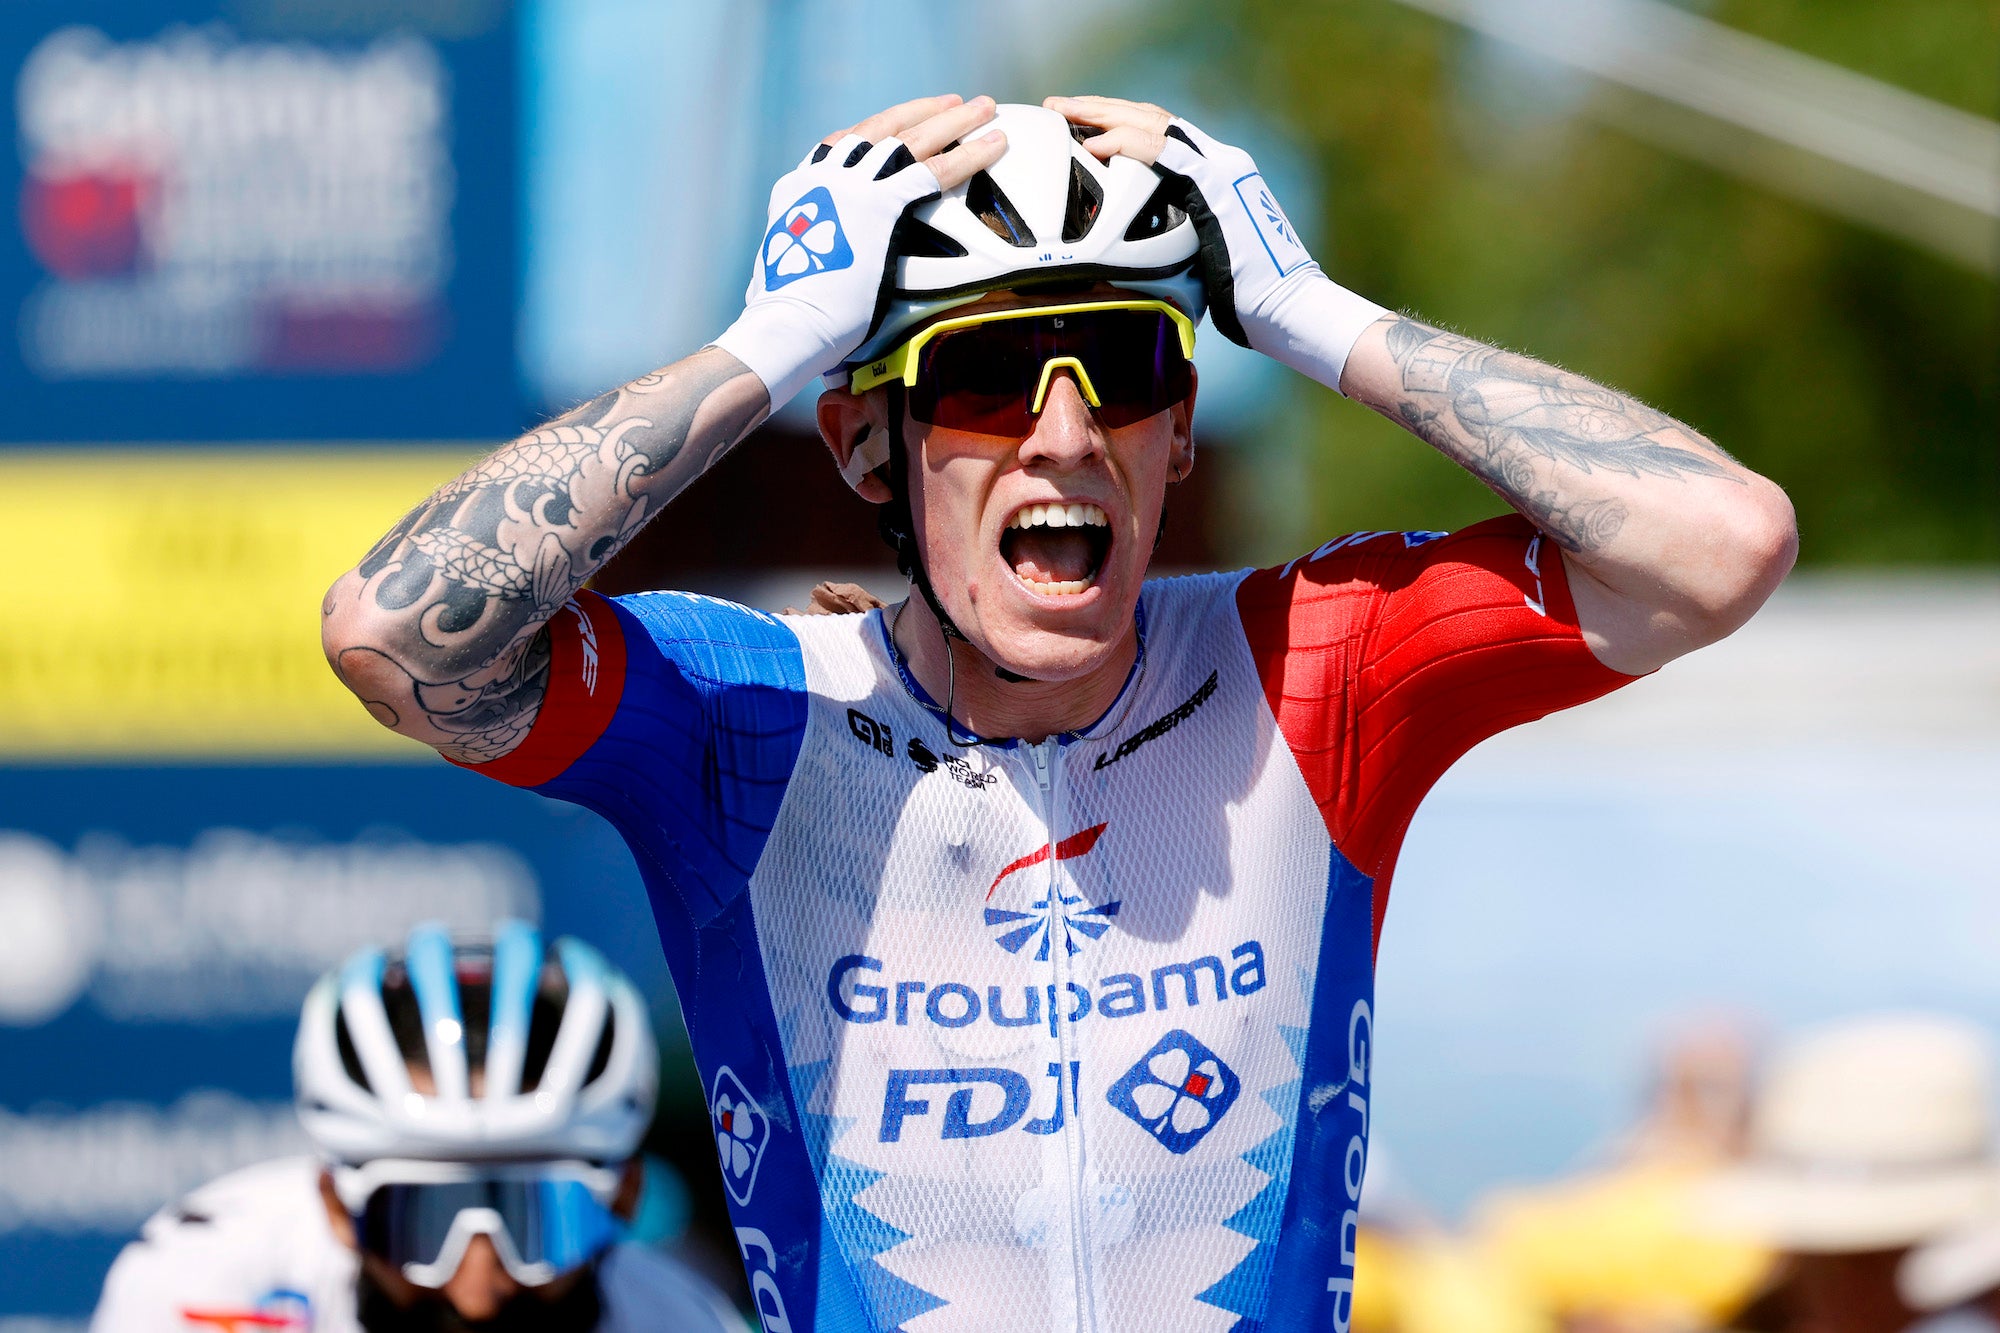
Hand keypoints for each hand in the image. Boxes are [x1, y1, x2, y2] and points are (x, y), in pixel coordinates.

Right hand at [712, 95, 1004, 411]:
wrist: (789, 320)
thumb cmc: (785, 315)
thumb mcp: (784, 273)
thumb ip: (804, 262)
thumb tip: (809, 282)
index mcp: (798, 187)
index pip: (838, 144)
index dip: (873, 130)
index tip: (894, 122)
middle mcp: (825, 175)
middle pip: (880, 129)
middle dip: (919, 112)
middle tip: (951, 102)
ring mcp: (855, 185)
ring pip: (914, 139)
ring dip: (954, 121)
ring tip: (984, 108)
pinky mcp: (884, 204)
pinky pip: (936, 170)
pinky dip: (970, 155)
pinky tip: (994, 145)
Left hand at [1046, 95, 1384, 387]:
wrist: (1289, 307)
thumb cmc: (1249, 300)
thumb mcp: (1202, 260)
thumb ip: (1174, 242)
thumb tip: (1131, 260)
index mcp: (1218, 174)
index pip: (1160, 133)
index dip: (1118, 122)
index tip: (1079, 126)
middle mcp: (1221, 161)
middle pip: (1151, 118)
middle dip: (1101, 108)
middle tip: (1058, 106)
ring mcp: (1221, 169)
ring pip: (1153, 123)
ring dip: (1104, 114)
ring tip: (1065, 111)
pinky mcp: (1217, 188)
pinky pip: (1164, 153)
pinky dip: (1127, 144)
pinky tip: (1095, 144)